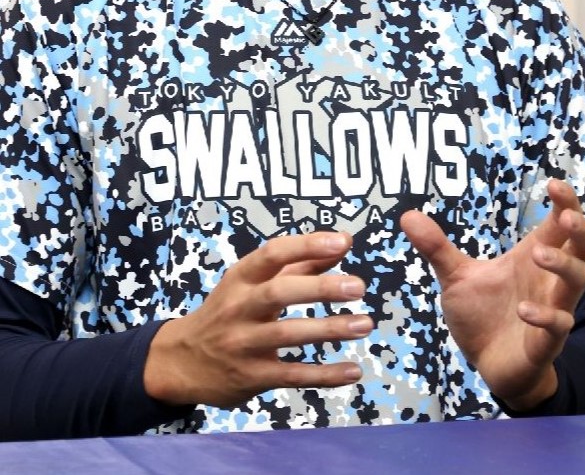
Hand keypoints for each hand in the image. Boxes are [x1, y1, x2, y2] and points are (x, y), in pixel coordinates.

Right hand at [143, 231, 372, 407]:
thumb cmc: (229, 311)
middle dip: (320, 288)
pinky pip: (292, 375)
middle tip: (358, 286)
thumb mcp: (253, 283)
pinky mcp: (251, 377)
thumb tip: (342, 244)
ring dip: (329, 329)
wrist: (183, 361)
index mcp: (241, 277)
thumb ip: (298, 264)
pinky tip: (352, 370)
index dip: (307, 246)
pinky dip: (324, 374)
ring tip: (364, 324)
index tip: (342, 243)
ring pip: (288, 335)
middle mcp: (239, 307)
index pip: (273, 254)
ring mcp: (243, 344)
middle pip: (279, 292)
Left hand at [400, 178, 584, 411]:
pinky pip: (559, 326)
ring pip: (578, 282)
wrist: (488, 366)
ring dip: (563, 265)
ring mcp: (552, 309)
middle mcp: (549, 280)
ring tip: (537, 253)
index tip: (553, 183)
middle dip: (580, 229)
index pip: (560, 224)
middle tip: (565, 216)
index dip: (564, 202)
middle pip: (583, 248)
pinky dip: (545, 316)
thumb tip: (406, 215)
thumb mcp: (456, 277)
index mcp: (532, 257)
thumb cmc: (482, 315)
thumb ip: (436, 247)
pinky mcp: (546, 343)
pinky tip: (523, 308)